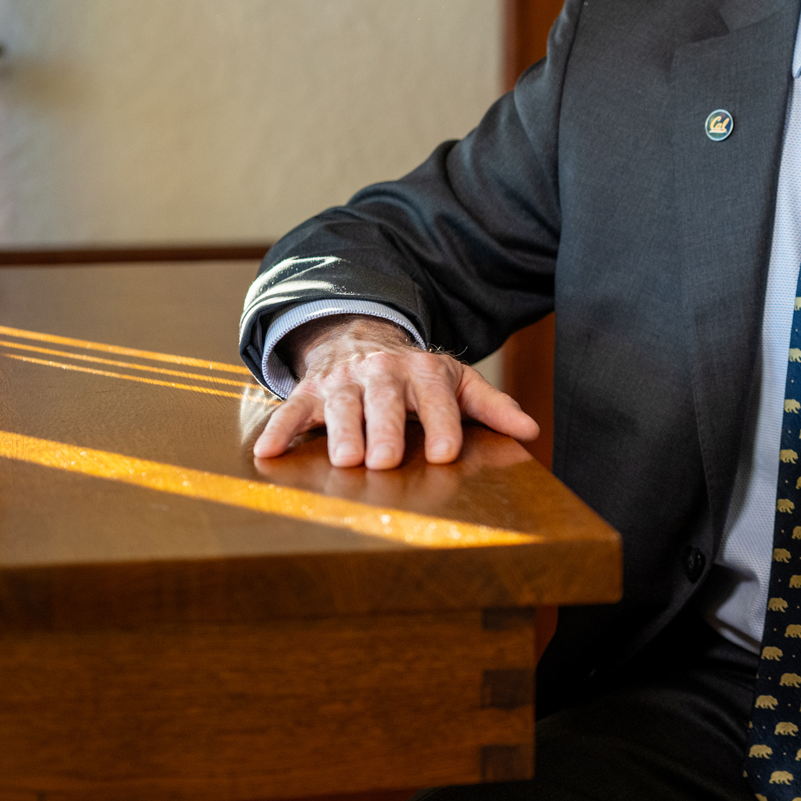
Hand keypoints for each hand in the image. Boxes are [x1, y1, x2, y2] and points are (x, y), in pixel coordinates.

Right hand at [252, 317, 538, 469]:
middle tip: (387, 460)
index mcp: (423, 371)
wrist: (361, 339)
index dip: (442, 424)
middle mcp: (382, 372)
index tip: (445, 453)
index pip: (436, 397)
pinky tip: (269, 452)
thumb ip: (491, 406)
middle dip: (386, 429)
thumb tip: (531, 431)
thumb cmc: (416, 376)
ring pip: (341, 404)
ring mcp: (343, 380)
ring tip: (346, 460)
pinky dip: (280, 429)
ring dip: (341, 431)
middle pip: (385, 401)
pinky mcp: (310, 391)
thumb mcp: (456, 383)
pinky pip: (291, 410)